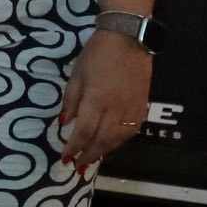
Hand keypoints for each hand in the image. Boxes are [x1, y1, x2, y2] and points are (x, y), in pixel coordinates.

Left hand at [57, 30, 151, 173]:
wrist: (129, 39)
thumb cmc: (97, 54)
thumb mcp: (76, 74)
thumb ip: (70, 101)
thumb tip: (64, 123)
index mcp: (96, 100)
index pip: (83, 132)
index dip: (74, 147)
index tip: (65, 158)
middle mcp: (115, 109)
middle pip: (101, 140)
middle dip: (88, 155)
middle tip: (77, 167)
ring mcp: (131, 109)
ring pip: (117, 139)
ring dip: (103, 152)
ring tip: (91, 160)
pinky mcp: (142, 107)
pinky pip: (130, 132)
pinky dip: (118, 142)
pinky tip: (110, 145)